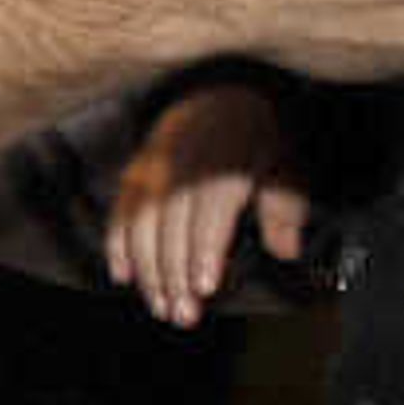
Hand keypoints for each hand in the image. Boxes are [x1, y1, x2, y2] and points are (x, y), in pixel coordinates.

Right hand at [107, 81, 304, 325]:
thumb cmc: (259, 137)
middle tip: (182, 314)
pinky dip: (117, 244)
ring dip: (148, 270)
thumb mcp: (286, 165)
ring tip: (160, 305)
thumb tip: (286, 250)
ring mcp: (156, 165)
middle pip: (173, 226)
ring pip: (143, 223)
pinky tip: (122, 275)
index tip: (204, 287)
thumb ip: (285, 209)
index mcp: (227, 160)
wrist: (222, 90)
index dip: (205, 253)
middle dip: (175, 275)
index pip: (211, 214)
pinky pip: (121, 210)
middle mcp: (185, 161)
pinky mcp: (137, 170)